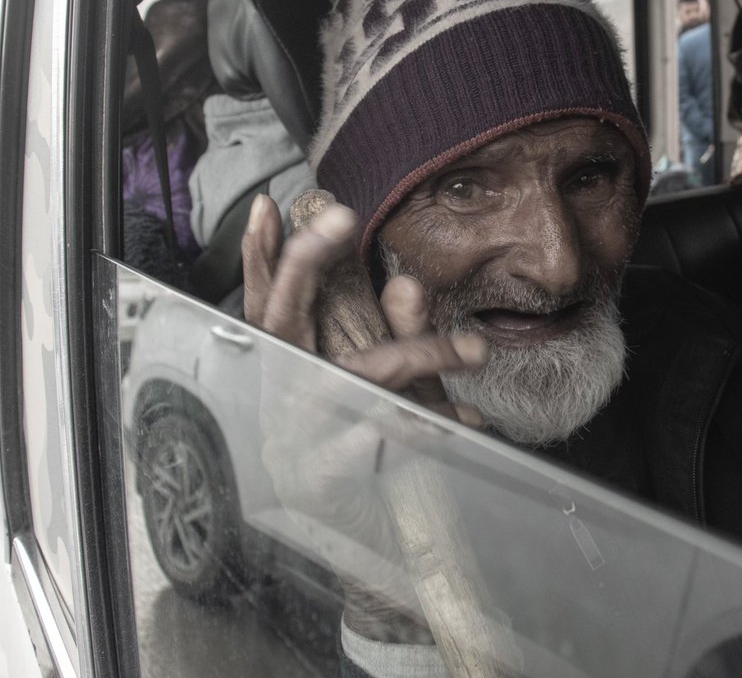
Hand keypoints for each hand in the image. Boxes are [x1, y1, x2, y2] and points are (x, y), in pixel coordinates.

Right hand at [241, 194, 487, 639]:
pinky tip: (459, 425)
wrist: (366, 541)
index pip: (267, 300)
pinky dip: (422, 426)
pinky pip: (376, 434)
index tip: (270, 203)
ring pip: (356, 372)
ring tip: (478, 351)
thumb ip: (398, 331)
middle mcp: (283, 390)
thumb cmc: (372, 447)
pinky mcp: (321, 476)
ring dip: (422, 354)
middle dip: (302, 263)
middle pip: (279, 317)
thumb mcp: (391, 381)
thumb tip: (409, 280)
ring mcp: (296, 432)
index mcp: (290, 363)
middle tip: (338, 216)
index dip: (260, 255)